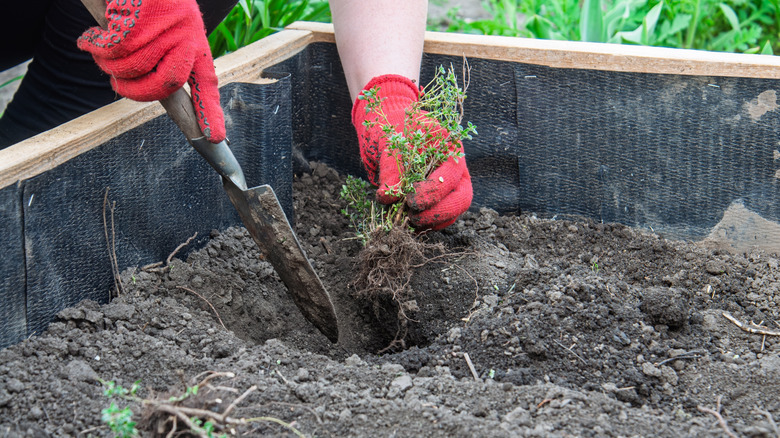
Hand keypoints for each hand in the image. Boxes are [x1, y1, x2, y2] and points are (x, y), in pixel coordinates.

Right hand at [77, 0, 224, 142]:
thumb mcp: (163, 25)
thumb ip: (161, 55)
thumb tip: (143, 86)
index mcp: (195, 42)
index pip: (206, 84)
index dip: (209, 112)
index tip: (214, 138)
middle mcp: (187, 35)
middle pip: (164, 84)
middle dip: (133, 92)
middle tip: (116, 84)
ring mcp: (166, 26)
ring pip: (132, 66)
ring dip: (107, 63)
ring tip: (97, 49)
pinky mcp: (142, 16)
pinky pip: (114, 47)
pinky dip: (95, 46)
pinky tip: (89, 38)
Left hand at [351, 74, 472, 229]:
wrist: (389, 131)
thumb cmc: (393, 131)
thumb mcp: (390, 143)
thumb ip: (390, 169)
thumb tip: (388, 198)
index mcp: (451, 150)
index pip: (452, 175)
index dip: (434, 191)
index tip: (411, 198)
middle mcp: (456, 171)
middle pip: (461, 199)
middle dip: (439, 212)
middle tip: (412, 215)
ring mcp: (449, 188)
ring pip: (452, 213)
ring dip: (431, 222)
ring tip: (407, 220)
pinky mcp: (437, 202)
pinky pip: (438, 220)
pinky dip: (424, 225)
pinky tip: (407, 223)